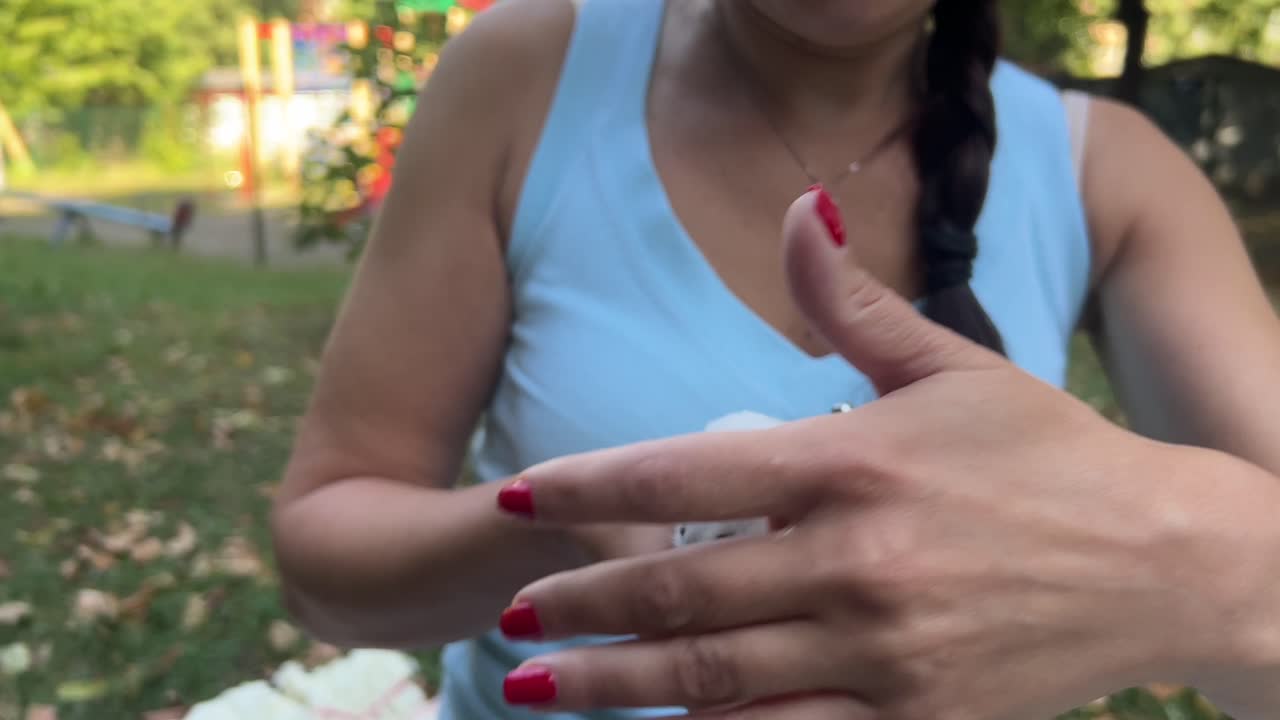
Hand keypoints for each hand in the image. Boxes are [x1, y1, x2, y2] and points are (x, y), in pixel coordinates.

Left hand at [489, 190, 1279, 717]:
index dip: (588, 485)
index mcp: (851, 462)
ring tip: (535, 686)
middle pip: (679, 587)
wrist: (1164, 558)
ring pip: (715, 676)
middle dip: (580, 603)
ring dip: (615, 683)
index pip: (684, 471)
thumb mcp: (952, 364)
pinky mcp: (915, 719)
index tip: (518, 494)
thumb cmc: (1049, 452)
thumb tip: (801, 205)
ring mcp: (883, 651)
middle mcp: (855, 560)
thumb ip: (851, 299)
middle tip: (510, 616)